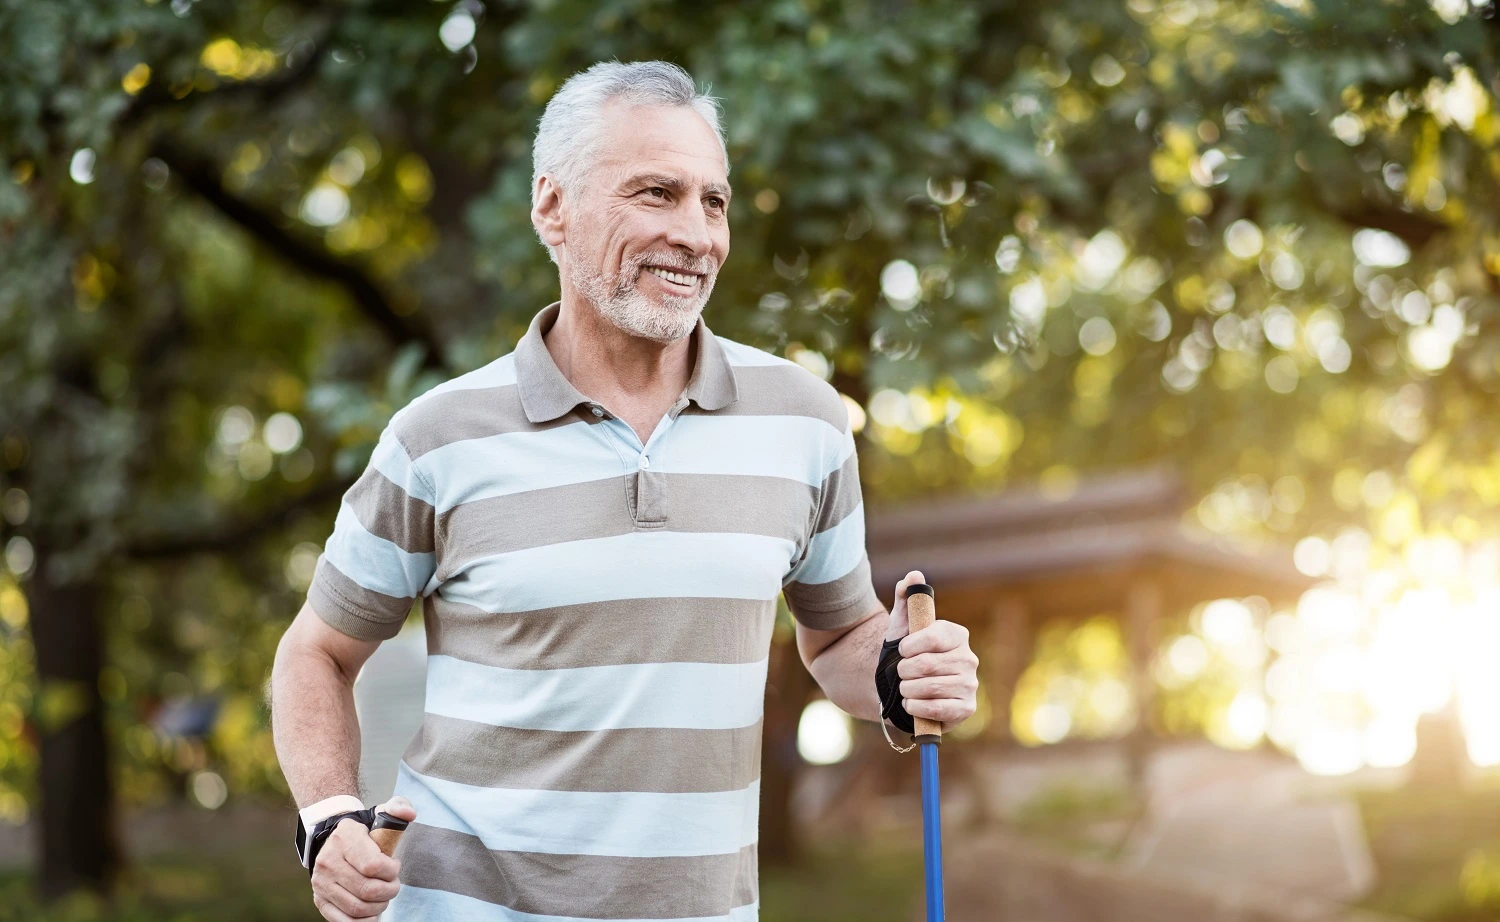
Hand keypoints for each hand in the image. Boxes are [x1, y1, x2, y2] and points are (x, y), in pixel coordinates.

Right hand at [311, 796, 414, 920]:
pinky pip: (344, 921)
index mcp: (344, 838)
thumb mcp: (382, 813)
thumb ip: (399, 808)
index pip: (372, 865)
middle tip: (393, 885)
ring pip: (357, 907)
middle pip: (367, 890)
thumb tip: (409, 815)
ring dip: (379, 906)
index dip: (391, 871)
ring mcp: (322, 883)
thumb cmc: (365, 831)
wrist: (334, 840)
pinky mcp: (320, 900)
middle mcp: (328, 861)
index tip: (395, 866)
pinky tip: (373, 912)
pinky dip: (363, 921)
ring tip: (384, 896)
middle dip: (389, 891)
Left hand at [886, 570, 978, 732]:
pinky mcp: (967, 708)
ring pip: (930, 687)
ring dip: (907, 690)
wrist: (901, 688)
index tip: (901, 650)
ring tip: (904, 688)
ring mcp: (971, 685)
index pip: (933, 637)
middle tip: (900, 673)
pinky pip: (938, 709)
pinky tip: (911, 704)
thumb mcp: (901, 625)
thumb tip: (912, 576)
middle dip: (904, 671)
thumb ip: (906, 599)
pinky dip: (916, 708)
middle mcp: (969, 659)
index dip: (910, 646)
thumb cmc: (904, 654)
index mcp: (957, 635)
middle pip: (928, 665)